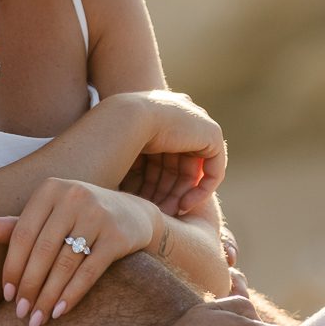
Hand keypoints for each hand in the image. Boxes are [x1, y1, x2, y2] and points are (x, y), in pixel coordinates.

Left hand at [0, 178, 159, 325]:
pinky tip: (59, 312)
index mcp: (50, 189)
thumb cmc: (78, 216)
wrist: (132, 214)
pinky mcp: (117, 236)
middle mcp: (73, 196)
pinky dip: (72, 294)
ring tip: (37, 319)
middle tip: (21, 313)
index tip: (7, 295)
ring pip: (65, 263)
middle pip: (42, 250)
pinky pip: (89, 271)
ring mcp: (97, 215)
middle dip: (29, 286)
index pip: (22, 233)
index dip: (12, 266)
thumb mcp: (49, 214)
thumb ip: (15, 224)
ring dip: (48, 296)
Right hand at [116, 90, 226, 215]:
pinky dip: (201, 190)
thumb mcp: (120, 152)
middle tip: (162, 212)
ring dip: (182, 195)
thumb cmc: (111, 137)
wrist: (127, 118)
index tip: (145, 201)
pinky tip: (184, 205)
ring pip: (192, 169)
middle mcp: (176, 114)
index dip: (154, 182)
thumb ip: (129, 163)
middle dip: (169, 191)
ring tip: (171, 213)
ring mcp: (195, 121)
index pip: (160, 155)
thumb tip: (119, 188)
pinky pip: (213, 169)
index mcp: (154, 112)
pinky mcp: (211, 133)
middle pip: (176, 164)